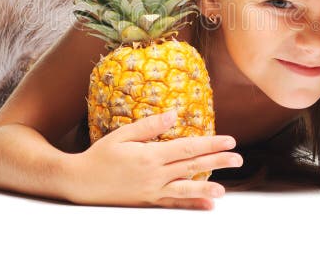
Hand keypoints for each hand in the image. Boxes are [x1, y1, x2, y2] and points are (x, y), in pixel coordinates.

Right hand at [66, 110, 242, 209]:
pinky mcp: (147, 201)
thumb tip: (174, 114)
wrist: (81, 182)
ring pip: (185, 188)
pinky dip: (191, 204)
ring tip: (226, 189)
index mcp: (150, 156)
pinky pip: (173, 203)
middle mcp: (154, 175)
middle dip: (217, 162)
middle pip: (192, 167)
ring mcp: (152, 190)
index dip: (210, 144)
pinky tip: (206, 205)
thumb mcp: (123, 135)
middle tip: (238, 159)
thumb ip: (149, 126)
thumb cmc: (100, 155)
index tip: (229, 141)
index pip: (187, 148)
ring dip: (207, 188)